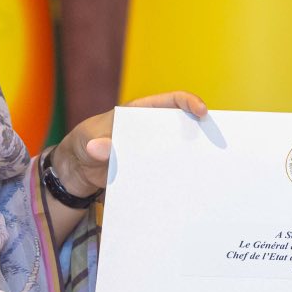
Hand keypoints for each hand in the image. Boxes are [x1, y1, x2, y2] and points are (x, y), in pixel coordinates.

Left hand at [50, 91, 207, 198]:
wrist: (78, 171)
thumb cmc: (83, 142)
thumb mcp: (86, 139)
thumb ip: (94, 143)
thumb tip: (101, 148)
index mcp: (141, 112)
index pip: (171, 101)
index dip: (189, 102)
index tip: (202, 112)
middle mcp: (152, 131)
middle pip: (183, 128)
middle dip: (200, 135)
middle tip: (213, 147)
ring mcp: (153, 152)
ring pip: (179, 153)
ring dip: (190, 160)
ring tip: (203, 171)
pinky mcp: (149, 171)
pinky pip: (166, 173)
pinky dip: (174, 180)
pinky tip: (182, 190)